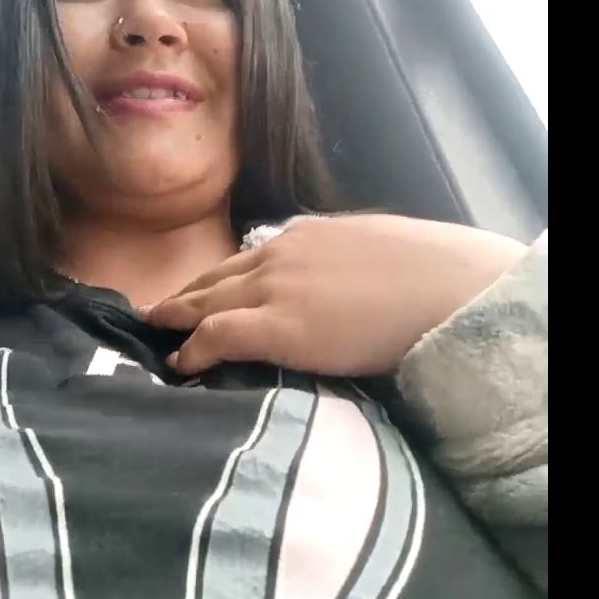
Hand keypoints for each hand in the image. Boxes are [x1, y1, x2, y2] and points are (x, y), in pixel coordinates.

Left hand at [142, 215, 527, 377]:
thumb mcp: (374, 248)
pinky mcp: (276, 326)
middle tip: (157, 308)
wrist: (443, 286)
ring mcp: (274, 288)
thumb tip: (338, 277)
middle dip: (186, 294)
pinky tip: (177, 363)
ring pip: (207, 302)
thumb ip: (342, 258)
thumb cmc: (427, 270)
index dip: (219, 278)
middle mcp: (279, 255)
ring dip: (177, 316)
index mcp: (304, 235)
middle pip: (217, 276)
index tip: (203, 290)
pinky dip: (191, 348)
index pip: (246, 258)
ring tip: (154, 329)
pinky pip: (217, 335)